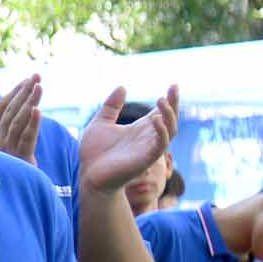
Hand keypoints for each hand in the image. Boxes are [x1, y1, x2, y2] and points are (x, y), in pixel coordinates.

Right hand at [0, 75, 45, 162]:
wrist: (8, 194)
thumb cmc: (7, 170)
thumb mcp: (1, 149)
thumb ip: (5, 132)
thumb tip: (15, 112)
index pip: (2, 108)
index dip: (14, 92)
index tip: (26, 80)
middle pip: (12, 110)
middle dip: (24, 91)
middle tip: (36, 76)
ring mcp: (7, 148)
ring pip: (19, 120)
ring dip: (29, 101)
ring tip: (39, 85)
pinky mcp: (20, 157)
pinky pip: (27, 137)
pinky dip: (32, 123)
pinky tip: (38, 110)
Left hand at [78, 84, 178, 198]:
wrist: (89, 176)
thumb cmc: (94, 153)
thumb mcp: (100, 123)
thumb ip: (111, 106)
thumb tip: (122, 87)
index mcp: (139, 129)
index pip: (160, 112)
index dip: (169, 100)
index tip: (173, 85)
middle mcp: (147, 138)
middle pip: (169, 119)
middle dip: (173, 104)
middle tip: (173, 88)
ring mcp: (148, 149)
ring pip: (169, 131)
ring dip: (169, 115)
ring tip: (162, 100)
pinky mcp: (145, 160)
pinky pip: (160, 145)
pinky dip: (161, 132)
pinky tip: (156, 119)